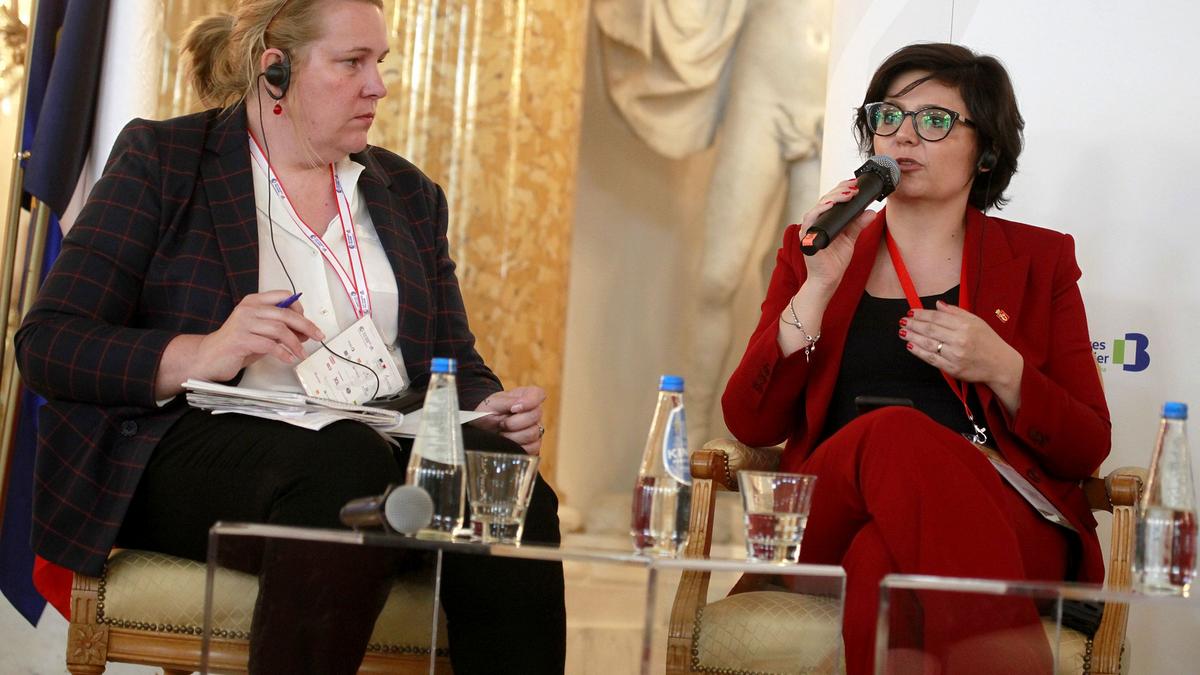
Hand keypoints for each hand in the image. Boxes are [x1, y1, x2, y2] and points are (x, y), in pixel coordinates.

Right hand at [195, 290, 324, 381]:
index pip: (283, 296)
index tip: (307, 322)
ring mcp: (243, 323)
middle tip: (318, 336)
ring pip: (279, 329)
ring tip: (301, 353)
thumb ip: (281, 331)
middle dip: (306, 326)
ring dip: (295, 343)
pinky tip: (288, 358)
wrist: (209, 357)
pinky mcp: (240, 339)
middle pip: (285, 313)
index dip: (299, 308)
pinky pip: (269, 345)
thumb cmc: (236, 345)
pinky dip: (283, 353)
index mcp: (254, 301)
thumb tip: (306, 332)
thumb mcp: (262, 334)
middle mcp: (248, 309)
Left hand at [471, 386, 546, 454]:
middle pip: (535, 416)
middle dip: (514, 422)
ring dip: (514, 436)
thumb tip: (519, 405)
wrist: (481, 427)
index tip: (514, 408)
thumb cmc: (489, 412)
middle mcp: (534, 412)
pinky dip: (518, 447)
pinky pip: (533, 448)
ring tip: (503, 434)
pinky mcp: (534, 444)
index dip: (529, 402)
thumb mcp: (494, 403)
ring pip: (533, 434)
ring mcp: (536, 428)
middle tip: (501, 424)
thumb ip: (508, 401)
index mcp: (527, 396)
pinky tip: (509, 443)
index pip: (539, 394)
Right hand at [798, 178, 875, 288]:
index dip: (842, 190)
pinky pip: (810, 219)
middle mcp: (816, 222)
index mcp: (825, 220)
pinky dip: (820, 210)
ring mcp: (809, 229)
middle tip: (855, 188)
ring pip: (818, 206)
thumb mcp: (850, 238)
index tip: (856, 184)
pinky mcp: (806, 236)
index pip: (832, 199)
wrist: (828, 279)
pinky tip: (830, 205)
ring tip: (848, 194)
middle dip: (840, 191)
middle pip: (825, 200)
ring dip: (833, 198)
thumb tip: (871, 212)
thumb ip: (858, 224)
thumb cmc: (834, 260)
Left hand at [900, 300, 1023, 412]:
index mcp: (965, 326)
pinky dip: (919, 352)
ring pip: (928, 344)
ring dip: (912, 337)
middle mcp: (960, 339)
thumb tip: (938, 304)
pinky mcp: (952, 369)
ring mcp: (955, 355)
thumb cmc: (988, 341)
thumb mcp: (976, 321)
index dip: (921, 314)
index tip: (911, 312)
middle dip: (913, 324)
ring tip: (902, 332)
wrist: (1000, 365)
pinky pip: (931, 359)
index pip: (937, 317)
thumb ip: (956, 312)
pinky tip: (910, 346)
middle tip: (902, 321)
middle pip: (930, 330)